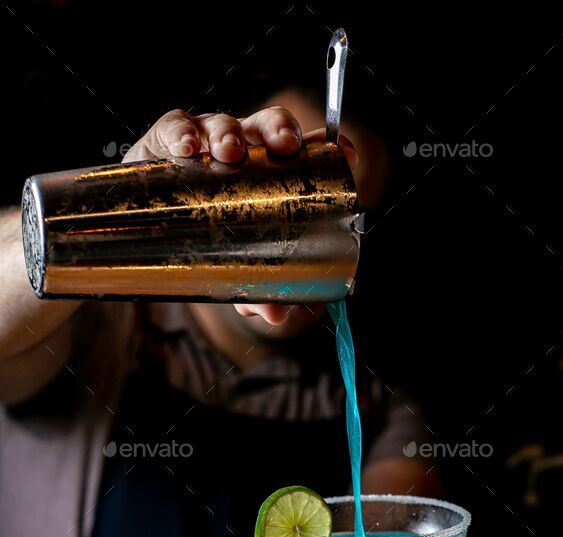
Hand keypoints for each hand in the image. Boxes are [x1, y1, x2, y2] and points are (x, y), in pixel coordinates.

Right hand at [123, 107, 357, 326]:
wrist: (145, 233)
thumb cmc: (202, 242)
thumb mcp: (234, 269)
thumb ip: (257, 292)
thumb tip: (277, 316)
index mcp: (267, 171)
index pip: (301, 149)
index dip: (324, 145)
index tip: (346, 154)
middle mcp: (242, 150)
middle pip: (267, 126)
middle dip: (279, 130)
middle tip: (284, 147)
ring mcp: (205, 142)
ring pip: (223, 123)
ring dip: (229, 133)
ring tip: (228, 152)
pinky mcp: (164, 142)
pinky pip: (174, 127)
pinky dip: (181, 133)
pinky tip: (187, 149)